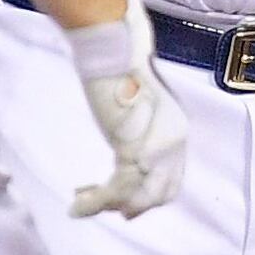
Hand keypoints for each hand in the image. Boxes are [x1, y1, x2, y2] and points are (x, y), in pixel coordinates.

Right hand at [74, 53, 188, 217]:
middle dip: (132, 206)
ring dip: (107, 205)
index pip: (172, 179)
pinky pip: (118, 188)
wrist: (113, 47)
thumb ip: (137, 127)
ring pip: (137, 196)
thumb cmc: (119, 67)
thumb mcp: (136, 104)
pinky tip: (78, 205)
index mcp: (176, 131)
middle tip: (103, 206)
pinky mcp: (133, 147)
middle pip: (161, 193)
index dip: (149, 196)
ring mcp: (156, 146)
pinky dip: (96, 202)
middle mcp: (173, 142)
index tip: (123, 201)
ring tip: (81, 205)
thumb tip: (125, 142)